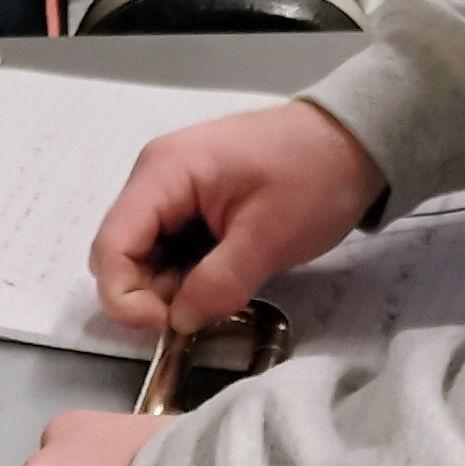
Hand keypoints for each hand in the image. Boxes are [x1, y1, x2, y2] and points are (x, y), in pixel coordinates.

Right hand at [89, 98, 384, 337]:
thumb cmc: (314, 176)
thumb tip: (180, 324)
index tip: (167, 326)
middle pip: (120, 253)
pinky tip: (221, 278)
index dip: (125, 298)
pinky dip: (186, 273)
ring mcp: (172, 188)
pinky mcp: (191, 202)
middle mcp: (155, 177)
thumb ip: (217, 284)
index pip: (111, 247)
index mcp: (164, 173)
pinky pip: (169, 248)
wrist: (354, 139)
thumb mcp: (269, 238)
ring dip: (170, 287)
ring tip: (219, 292)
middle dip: (147, 295)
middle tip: (199, 312)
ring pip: (144, 256)